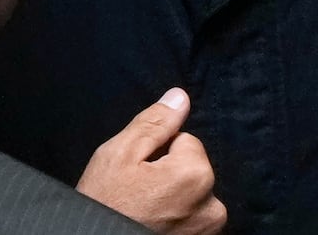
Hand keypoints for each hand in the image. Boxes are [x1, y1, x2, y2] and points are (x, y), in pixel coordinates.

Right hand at [76, 88, 226, 234]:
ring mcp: (208, 230)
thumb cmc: (105, 206)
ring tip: (145, 211)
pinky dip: (176, 219)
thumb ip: (154, 123)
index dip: (158, 153)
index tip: (139, 174)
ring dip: (173, 199)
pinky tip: (153, 224)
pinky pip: (192, 218)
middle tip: (139, 194)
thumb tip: (179, 97)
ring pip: (192, 195)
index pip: (185, 141)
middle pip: (191, 169)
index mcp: (195, 174)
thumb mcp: (120, 155)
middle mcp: (212, 205)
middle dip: (168, 176)